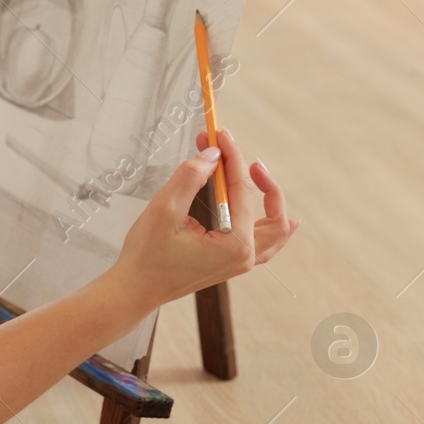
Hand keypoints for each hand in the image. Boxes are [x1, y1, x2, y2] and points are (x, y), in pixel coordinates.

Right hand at [105, 127, 297, 326]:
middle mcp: (244, 256)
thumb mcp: (164, 209)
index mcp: (234, 244)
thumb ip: (191, 177)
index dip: (232, 157)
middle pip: (268, 210)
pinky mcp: (230, 264)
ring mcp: (240, 263)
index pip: (241, 190)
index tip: (220, 134)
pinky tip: (289, 222)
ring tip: (262, 175)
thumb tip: (212, 155)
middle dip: (254, 177)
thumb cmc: (146, 255)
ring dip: (271, 201)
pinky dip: (276, 229)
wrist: (135, 290)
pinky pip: (267, 246)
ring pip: (274, 230)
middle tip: (235, 153)